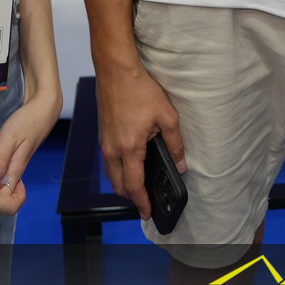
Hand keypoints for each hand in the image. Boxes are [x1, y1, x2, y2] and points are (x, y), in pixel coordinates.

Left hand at [0, 85, 62, 220]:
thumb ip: (2, 157)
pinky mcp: (14, 159)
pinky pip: (2, 174)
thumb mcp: (10, 137)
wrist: (42, 111)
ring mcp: (16, 165)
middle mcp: (16, 171)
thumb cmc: (26, 123)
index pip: (5, 197)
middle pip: (2, 193)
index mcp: (15, 169)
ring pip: (2, 184)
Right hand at [96, 62, 183, 218]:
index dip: (142, 202)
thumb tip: (181, 164)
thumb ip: (175, 143)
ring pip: (111, 174)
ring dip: (124, 183)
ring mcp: (105, 142)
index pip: (134, 186)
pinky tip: (130, 164)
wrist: (116, 71)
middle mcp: (112, 149)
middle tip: (146, 200)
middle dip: (131, 196)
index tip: (148, 213)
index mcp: (129, 148)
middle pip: (119, 185)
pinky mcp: (102, 134)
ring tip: (139, 185)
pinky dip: (118, 170)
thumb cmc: (140, 90)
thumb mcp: (167, 116)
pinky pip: (108, 161)